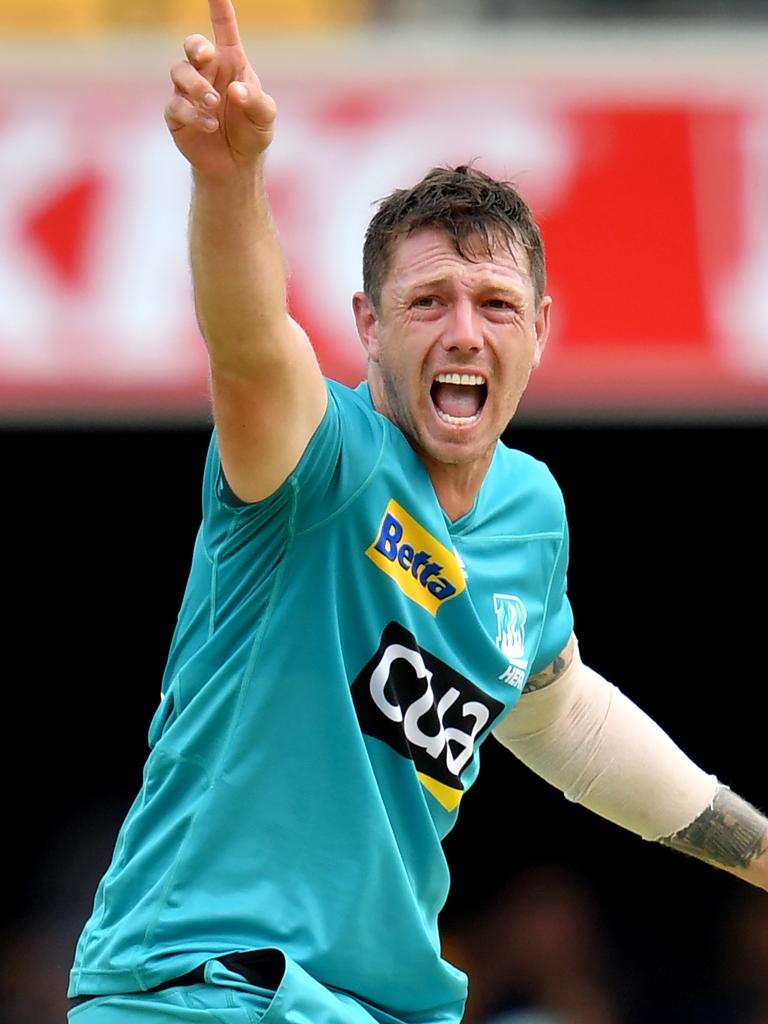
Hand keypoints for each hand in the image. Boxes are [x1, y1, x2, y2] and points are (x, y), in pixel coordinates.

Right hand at [164, 0, 276, 178]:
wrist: (235, 165)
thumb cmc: (252, 133)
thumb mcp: (265, 117)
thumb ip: (257, 101)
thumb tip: (235, 90)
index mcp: (230, 63)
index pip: (223, 29)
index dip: (219, 8)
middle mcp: (206, 72)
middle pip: (192, 45)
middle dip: (196, 46)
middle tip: (207, 58)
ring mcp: (188, 92)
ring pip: (180, 72)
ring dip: (197, 86)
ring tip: (214, 104)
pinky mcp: (177, 114)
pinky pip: (176, 105)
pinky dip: (193, 113)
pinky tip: (210, 124)